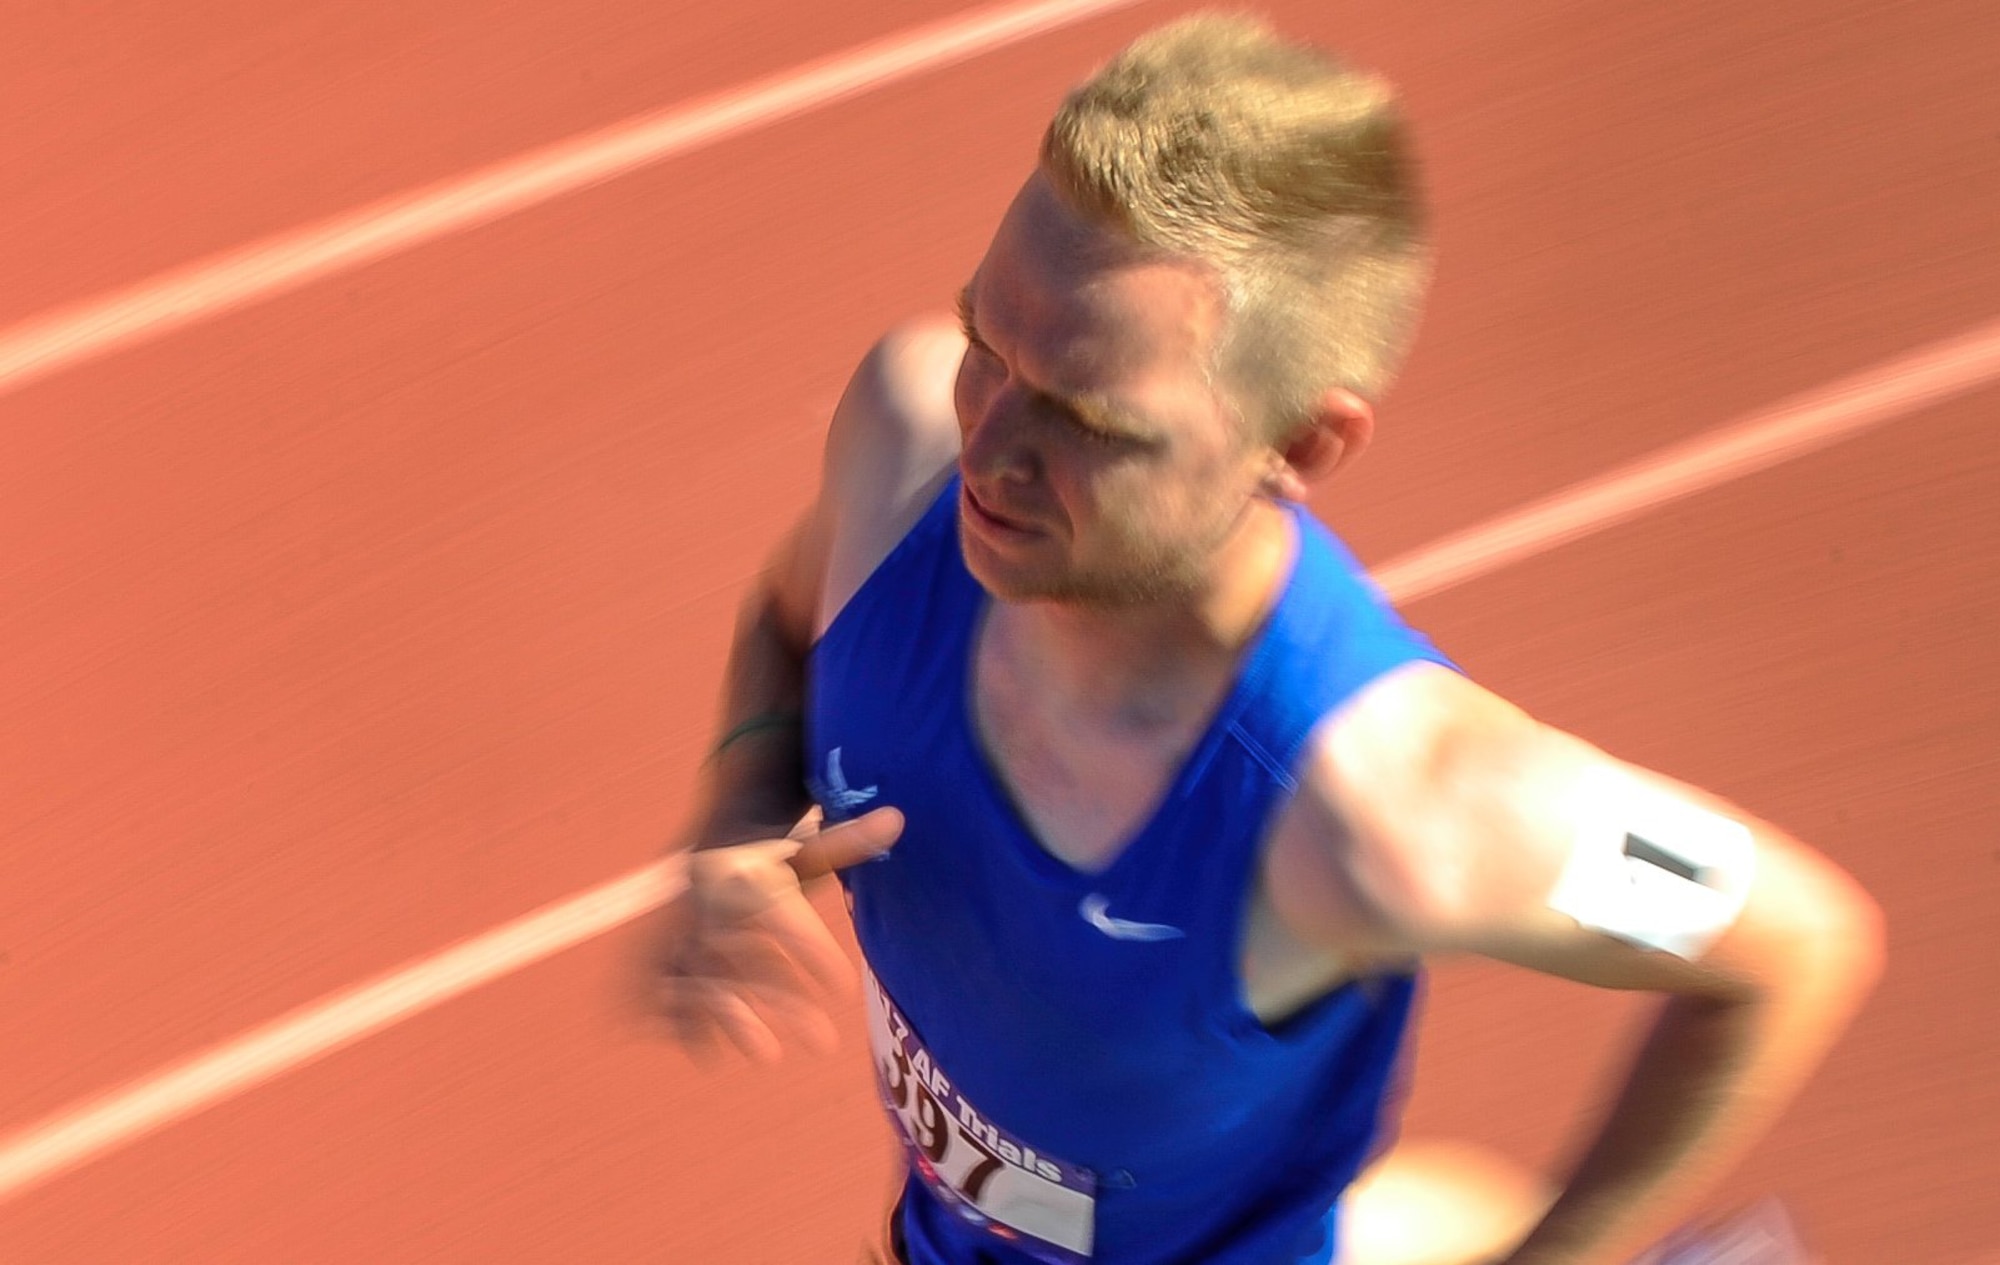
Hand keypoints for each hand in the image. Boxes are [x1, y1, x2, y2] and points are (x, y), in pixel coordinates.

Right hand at [649, 806, 903, 1063]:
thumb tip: (900, 817)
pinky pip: (668, 992)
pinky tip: (709, 1052)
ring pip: (707, 981)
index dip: (809, 950)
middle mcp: (707, 905)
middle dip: (781, 999)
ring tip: (768, 1055)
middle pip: (745, 957)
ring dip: (733, 1019)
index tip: (844, 986)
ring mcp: (681, 934)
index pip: (776, 914)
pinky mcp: (665, 959)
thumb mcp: (805, 850)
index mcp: (742, 874)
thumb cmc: (769, 861)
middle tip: (824, 1041)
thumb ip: (849, 840)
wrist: (704, 854)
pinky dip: (683, 1022)